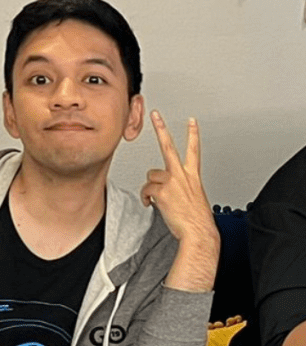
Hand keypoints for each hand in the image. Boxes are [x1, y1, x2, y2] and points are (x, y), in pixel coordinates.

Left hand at [141, 111, 219, 291]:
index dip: (192, 134)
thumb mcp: (192, 198)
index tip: (191, 121)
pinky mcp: (163, 191)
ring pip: (151, 176)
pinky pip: (146, 191)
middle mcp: (183, 175)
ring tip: (157, 200)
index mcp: (193, 175)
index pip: (194, 149)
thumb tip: (163, 189)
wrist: (198, 231)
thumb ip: (178, 187)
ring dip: (150, 188)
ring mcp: (172, 181)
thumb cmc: (195, 218)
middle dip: (161, 128)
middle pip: (168, 146)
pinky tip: (151, 205)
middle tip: (155, 114)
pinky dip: (146, 198)